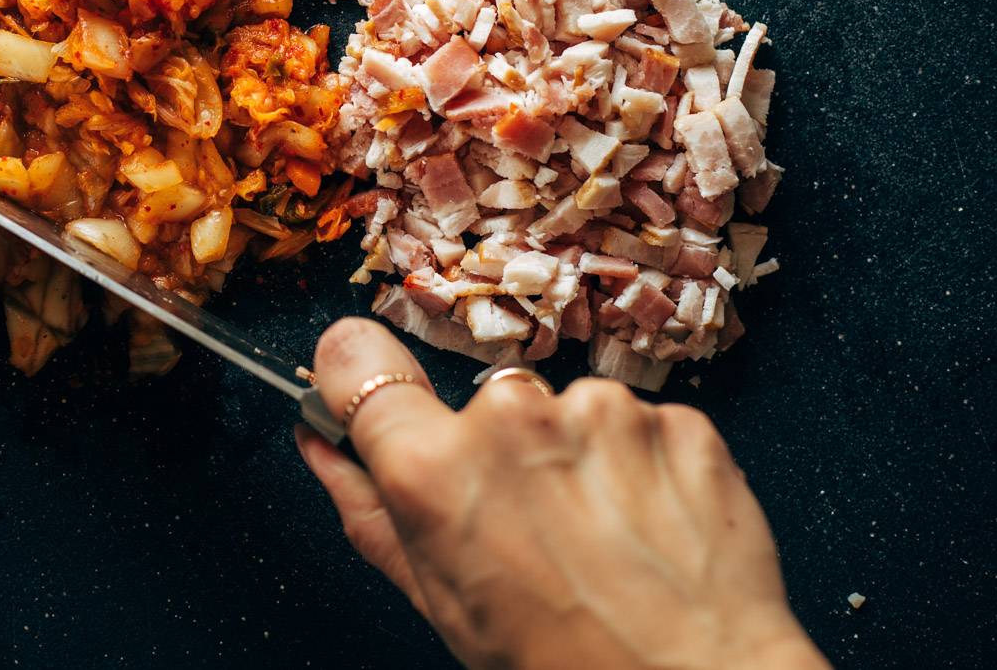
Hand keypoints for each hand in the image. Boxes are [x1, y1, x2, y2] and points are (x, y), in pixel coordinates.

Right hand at [296, 318, 828, 669]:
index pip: (357, 357)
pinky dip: (639, 467)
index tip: (379, 396)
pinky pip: (636, 426)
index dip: (360, 377)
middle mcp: (511, 416)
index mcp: (434, 468)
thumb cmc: (563, 666)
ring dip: (576, 460)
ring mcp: (601, 408)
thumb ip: (367, 507)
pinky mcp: (676, 416)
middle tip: (535, 531)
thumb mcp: (439, 600)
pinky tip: (647, 529)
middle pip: (480, 402)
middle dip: (500, 451)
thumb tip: (320, 442)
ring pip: (565, 413)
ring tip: (602, 541)